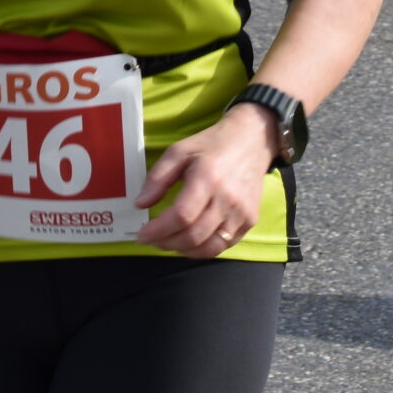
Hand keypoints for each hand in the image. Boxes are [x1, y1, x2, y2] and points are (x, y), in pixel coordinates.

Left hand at [132, 107, 276, 258]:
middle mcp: (227, 199)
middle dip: (167, 243)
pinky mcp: (250, 221)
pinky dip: (203, 250)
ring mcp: (241, 213)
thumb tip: (140, 204)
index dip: (159, 230)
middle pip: (194, 235)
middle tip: (151, 240)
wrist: (251, 142)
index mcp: (207, 178)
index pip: (181, 216)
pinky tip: (189, 242)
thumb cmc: (212, 145)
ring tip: (167, 243)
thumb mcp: (178, 151)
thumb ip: (157, 178)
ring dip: (183, 250)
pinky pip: (224, 246)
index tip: (143, 234)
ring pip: (209, 247)